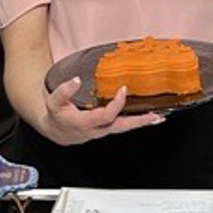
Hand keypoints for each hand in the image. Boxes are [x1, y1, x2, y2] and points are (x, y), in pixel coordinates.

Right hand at [42, 76, 164, 144]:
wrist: (58, 132)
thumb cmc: (57, 116)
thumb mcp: (54, 102)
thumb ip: (64, 90)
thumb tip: (77, 80)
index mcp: (84, 123)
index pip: (105, 115)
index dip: (116, 104)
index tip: (123, 89)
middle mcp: (97, 129)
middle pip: (121, 127)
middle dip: (139, 121)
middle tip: (155, 116)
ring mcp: (103, 130)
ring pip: (125, 128)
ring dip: (141, 122)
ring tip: (158, 116)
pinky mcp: (107, 128)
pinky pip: (123, 125)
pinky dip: (136, 121)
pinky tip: (147, 116)